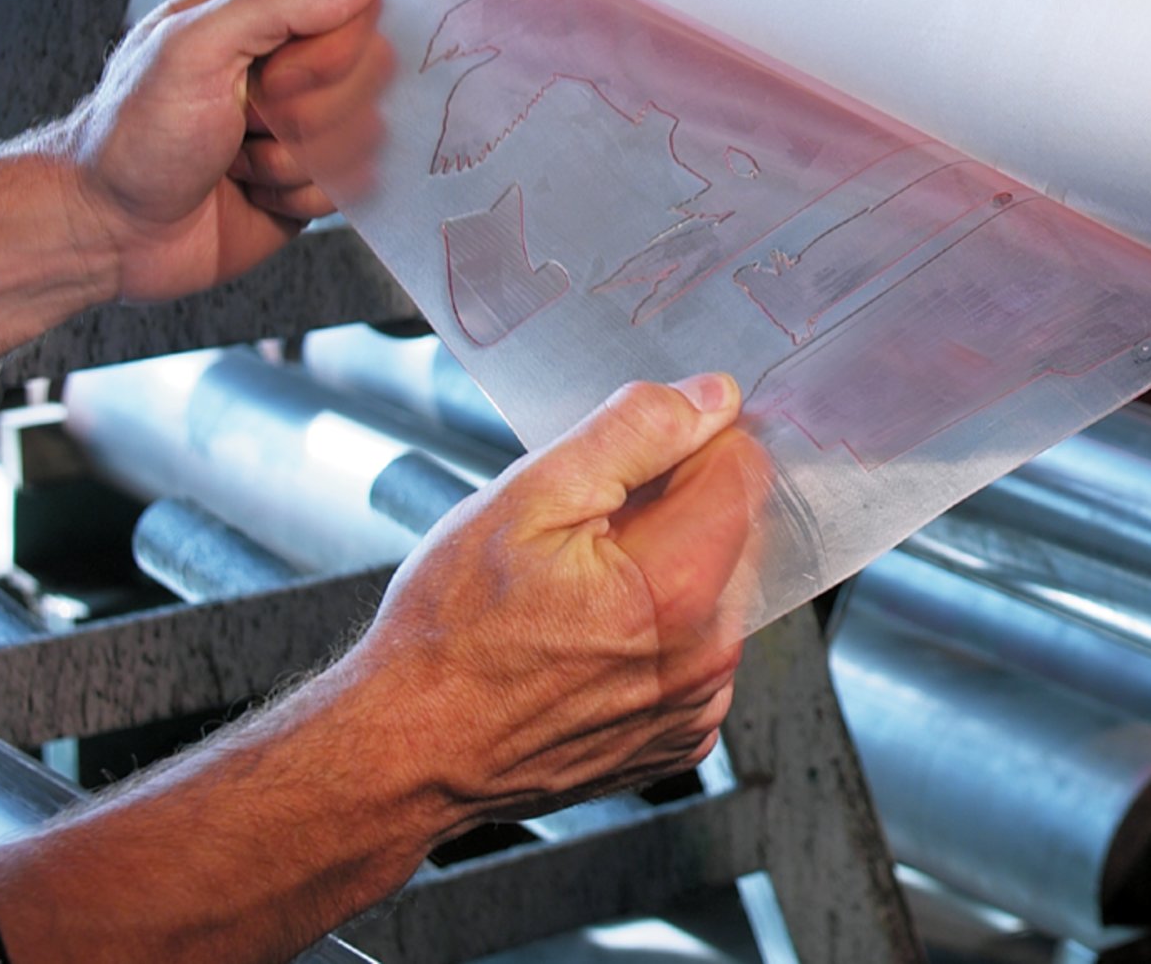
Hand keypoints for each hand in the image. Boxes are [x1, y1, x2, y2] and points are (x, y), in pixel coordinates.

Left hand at [57, 0, 385, 302]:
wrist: (108, 231)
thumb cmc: (130, 136)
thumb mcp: (190, 50)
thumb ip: (277, 2)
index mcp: (262, 5)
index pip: (357, 6)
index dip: (328, 52)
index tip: (273, 79)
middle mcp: (292, 55)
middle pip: (372, 70)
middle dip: (307, 114)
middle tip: (243, 121)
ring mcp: (308, 116)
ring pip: (367, 131)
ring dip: (296, 160)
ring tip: (237, 159)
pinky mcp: (316, 173)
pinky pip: (353, 184)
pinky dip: (298, 196)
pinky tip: (251, 189)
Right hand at [339, 376, 770, 825]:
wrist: (406, 751)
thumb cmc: (447, 637)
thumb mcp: (527, 499)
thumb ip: (634, 434)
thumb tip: (712, 398)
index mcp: (680, 587)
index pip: (745, 470)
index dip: (692, 445)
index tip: (639, 459)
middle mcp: (707, 655)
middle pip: (736, 530)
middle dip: (675, 511)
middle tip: (588, 532)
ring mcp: (697, 705)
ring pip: (719, 592)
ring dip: (669, 572)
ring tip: (581, 591)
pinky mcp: (682, 737)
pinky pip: (698, 654)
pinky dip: (661, 633)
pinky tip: (593, 637)